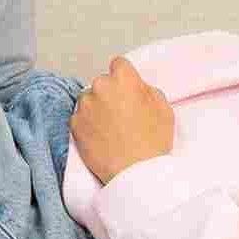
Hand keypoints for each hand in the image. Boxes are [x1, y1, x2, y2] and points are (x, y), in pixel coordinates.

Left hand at [71, 56, 175, 185]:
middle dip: (110, 94)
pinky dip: (88, 125)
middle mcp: (100, 87)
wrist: (135, 174)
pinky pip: (80, 119)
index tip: (126, 89)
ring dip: (96, 109)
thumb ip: (148, 90)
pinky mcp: (74, 125)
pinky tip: (101, 138)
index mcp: (123, 79)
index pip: (118, 64)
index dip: (124, 77)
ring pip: (89, 100)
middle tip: (122, 114)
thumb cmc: (152, 143)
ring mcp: (84, 106)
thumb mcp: (164, 108)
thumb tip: (137, 88)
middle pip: (102, 83)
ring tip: (111, 129)